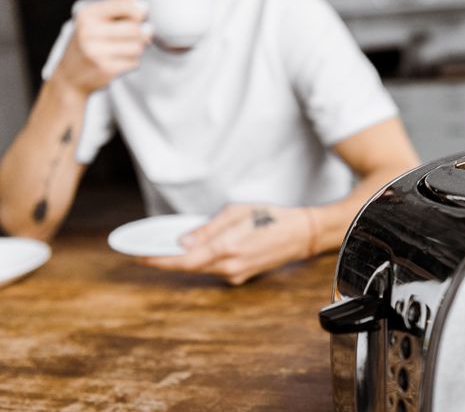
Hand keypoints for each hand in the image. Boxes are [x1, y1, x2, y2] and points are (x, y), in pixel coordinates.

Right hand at [52, 0, 151, 95]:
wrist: (70, 75)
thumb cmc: (88, 42)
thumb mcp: (96, 19)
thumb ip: (118, 4)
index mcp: (87, 15)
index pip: (126, 6)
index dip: (140, 11)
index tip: (139, 16)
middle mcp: (89, 31)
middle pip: (136, 29)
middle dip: (142, 33)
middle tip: (138, 35)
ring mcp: (96, 51)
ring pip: (138, 46)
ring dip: (138, 48)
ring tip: (126, 48)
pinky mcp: (105, 68)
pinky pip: (134, 62)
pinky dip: (132, 61)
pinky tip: (120, 60)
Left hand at [138, 204, 315, 284]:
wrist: (301, 234)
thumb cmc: (271, 218)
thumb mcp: (237, 213)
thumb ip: (208, 229)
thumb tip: (183, 242)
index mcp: (227, 248)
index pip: (183, 260)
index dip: (158, 260)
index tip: (138, 257)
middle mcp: (230, 267)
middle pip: (189, 266)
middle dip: (166, 260)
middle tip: (144, 251)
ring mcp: (236, 274)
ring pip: (201, 268)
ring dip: (184, 260)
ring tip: (166, 248)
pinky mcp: (242, 276)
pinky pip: (214, 269)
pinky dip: (201, 260)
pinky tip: (196, 250)